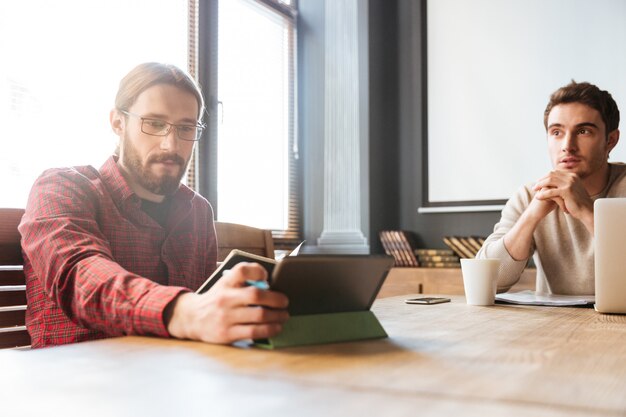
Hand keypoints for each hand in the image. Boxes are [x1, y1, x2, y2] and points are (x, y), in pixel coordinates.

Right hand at [165, 262, 288, 343]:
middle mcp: (225, 298)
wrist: (192, 318)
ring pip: (259, 315)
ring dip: (277, 316)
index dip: (257, 271)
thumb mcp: (225, 284)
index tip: (266, 278)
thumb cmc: (216, 299)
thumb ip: (243, 281)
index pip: (242, 270)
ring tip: (283, 316)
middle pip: (256, 295)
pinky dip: (270, 329)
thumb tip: (268, 284)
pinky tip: (276, 327)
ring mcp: (226, 316)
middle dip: (276, 299)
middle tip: (285, 302)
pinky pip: (254, 332)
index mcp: (226, 283)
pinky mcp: (228, 333)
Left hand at [533, 170, 593, 230]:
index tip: (539, 182)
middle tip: (535, 186)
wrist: (586, 210)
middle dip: (541, 180)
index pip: (555, 172)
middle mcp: (571, 177)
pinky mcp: (566, 191)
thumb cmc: (578, 202)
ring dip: (540, 185)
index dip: (545, 177)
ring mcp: (569, 183)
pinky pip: (550, 191)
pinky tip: (538, 197)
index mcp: (572, 175)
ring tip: (534, 190)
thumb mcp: (572, 189)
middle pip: (551, 175)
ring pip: (549, 181)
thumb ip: (564, 184)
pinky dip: (543, 194)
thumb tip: (552, 181)